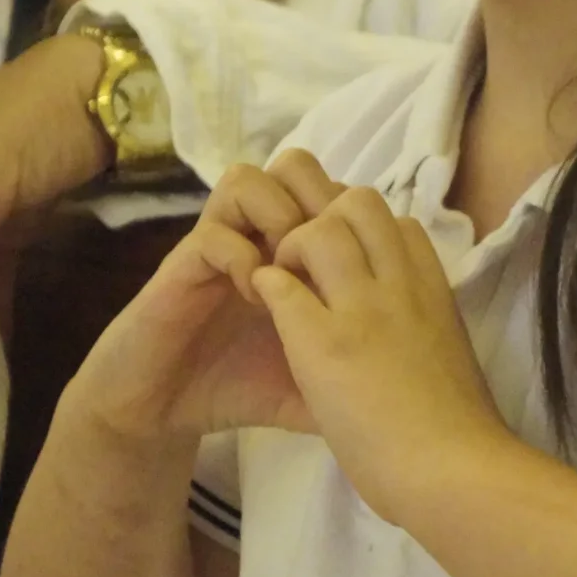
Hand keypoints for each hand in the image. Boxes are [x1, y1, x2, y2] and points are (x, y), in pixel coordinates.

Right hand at [65, 153, 343, 445]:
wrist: (162, 409)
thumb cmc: (238, 387)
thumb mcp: (313, 386)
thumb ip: (355, 369)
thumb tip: (414, 386)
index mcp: (295, 253)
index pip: (336, 194)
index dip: (356, 218)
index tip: (368, 266)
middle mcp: (257, 236)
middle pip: (297, 167)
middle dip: (319, 202)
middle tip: (329, 257)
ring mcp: (219, 246)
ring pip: (248, 178)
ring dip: (278, 219)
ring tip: (291, 272)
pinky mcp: (181, 268)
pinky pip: (212, 233)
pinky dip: (240, 256)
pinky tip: (256, 297)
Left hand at [250, 186, 508, 522]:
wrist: (453, 474)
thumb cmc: (461, 434)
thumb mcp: (452, 358)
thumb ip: (429, 329)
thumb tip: (415, 336)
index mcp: (436, 291)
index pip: (401, 224)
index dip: (368, 237)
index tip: (353, 270)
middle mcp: (400, 285)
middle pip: (358, 204)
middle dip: (326, 221)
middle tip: (310, 271)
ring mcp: (361, 309)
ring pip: (318, 228)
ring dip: (292, 248)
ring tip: (287, 288)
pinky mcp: (321, 341)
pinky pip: (278, 284)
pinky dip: (265, 287)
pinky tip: (264, 313)